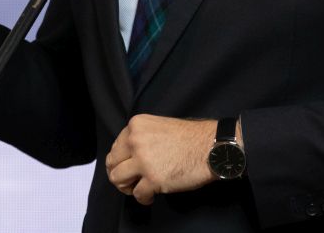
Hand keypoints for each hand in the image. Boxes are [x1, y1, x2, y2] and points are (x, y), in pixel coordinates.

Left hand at [104, 114, 219, 204]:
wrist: (211, 147)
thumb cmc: (190, 138)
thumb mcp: (158, 126)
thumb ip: (141, 137)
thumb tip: (129, 155)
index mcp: (135, 126)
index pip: (115, 147)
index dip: (120, 161)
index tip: (126, 168)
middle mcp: (135, 140)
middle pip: (112, 163)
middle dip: (118, 175)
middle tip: (128, 182)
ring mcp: (143, 160)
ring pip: (118, 179)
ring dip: (126, 187)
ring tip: (137, 189)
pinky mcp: (153, 178)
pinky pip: (138, 194)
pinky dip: (143, 198)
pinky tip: (150, 197)